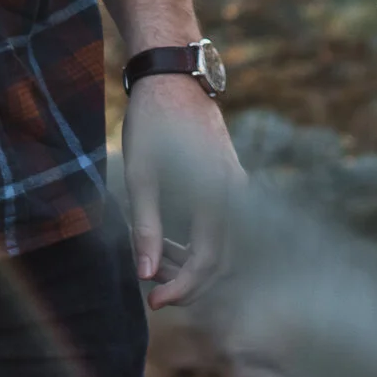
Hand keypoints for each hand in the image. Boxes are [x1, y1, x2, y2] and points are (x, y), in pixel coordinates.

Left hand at [121, 76, 244, 308]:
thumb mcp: (141, 173)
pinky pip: (223, 226)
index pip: (208, 261)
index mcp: (216, 193)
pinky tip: (169, 244)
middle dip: (189, 283)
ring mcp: (236, 184)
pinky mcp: (230, 179)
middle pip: (223, 260)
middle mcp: (235, 192)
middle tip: (152, 291)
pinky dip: (199, 244)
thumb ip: (147, 226)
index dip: (182, 289)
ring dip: (193, 264)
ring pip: (225, 245)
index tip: (152, 303)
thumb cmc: (153, 119)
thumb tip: (147, 275)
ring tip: (155, 264)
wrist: (173, 73)